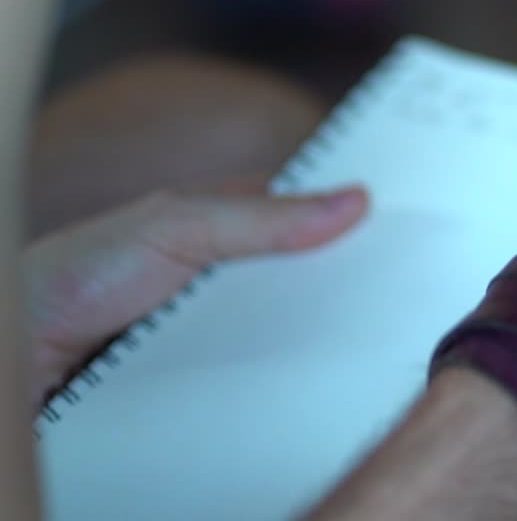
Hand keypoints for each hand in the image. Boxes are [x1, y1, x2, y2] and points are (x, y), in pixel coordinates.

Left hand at [23, 183, 368, 407]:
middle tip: (400, 294)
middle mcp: (224, 283)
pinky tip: (308, 386)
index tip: (407, 233)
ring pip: (289, 340)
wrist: (18, 353)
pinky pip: (262, 385)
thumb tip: (350, 200)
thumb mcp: (175, 226)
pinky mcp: (208, 387)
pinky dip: (283, 386)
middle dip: (344, 291)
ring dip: (315, 345)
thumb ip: (259, 216)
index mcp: (223, 230)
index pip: (307, 224)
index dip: (353, 227)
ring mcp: (218, 337)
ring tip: (365, 345)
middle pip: (307, 286)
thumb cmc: (72, 275)